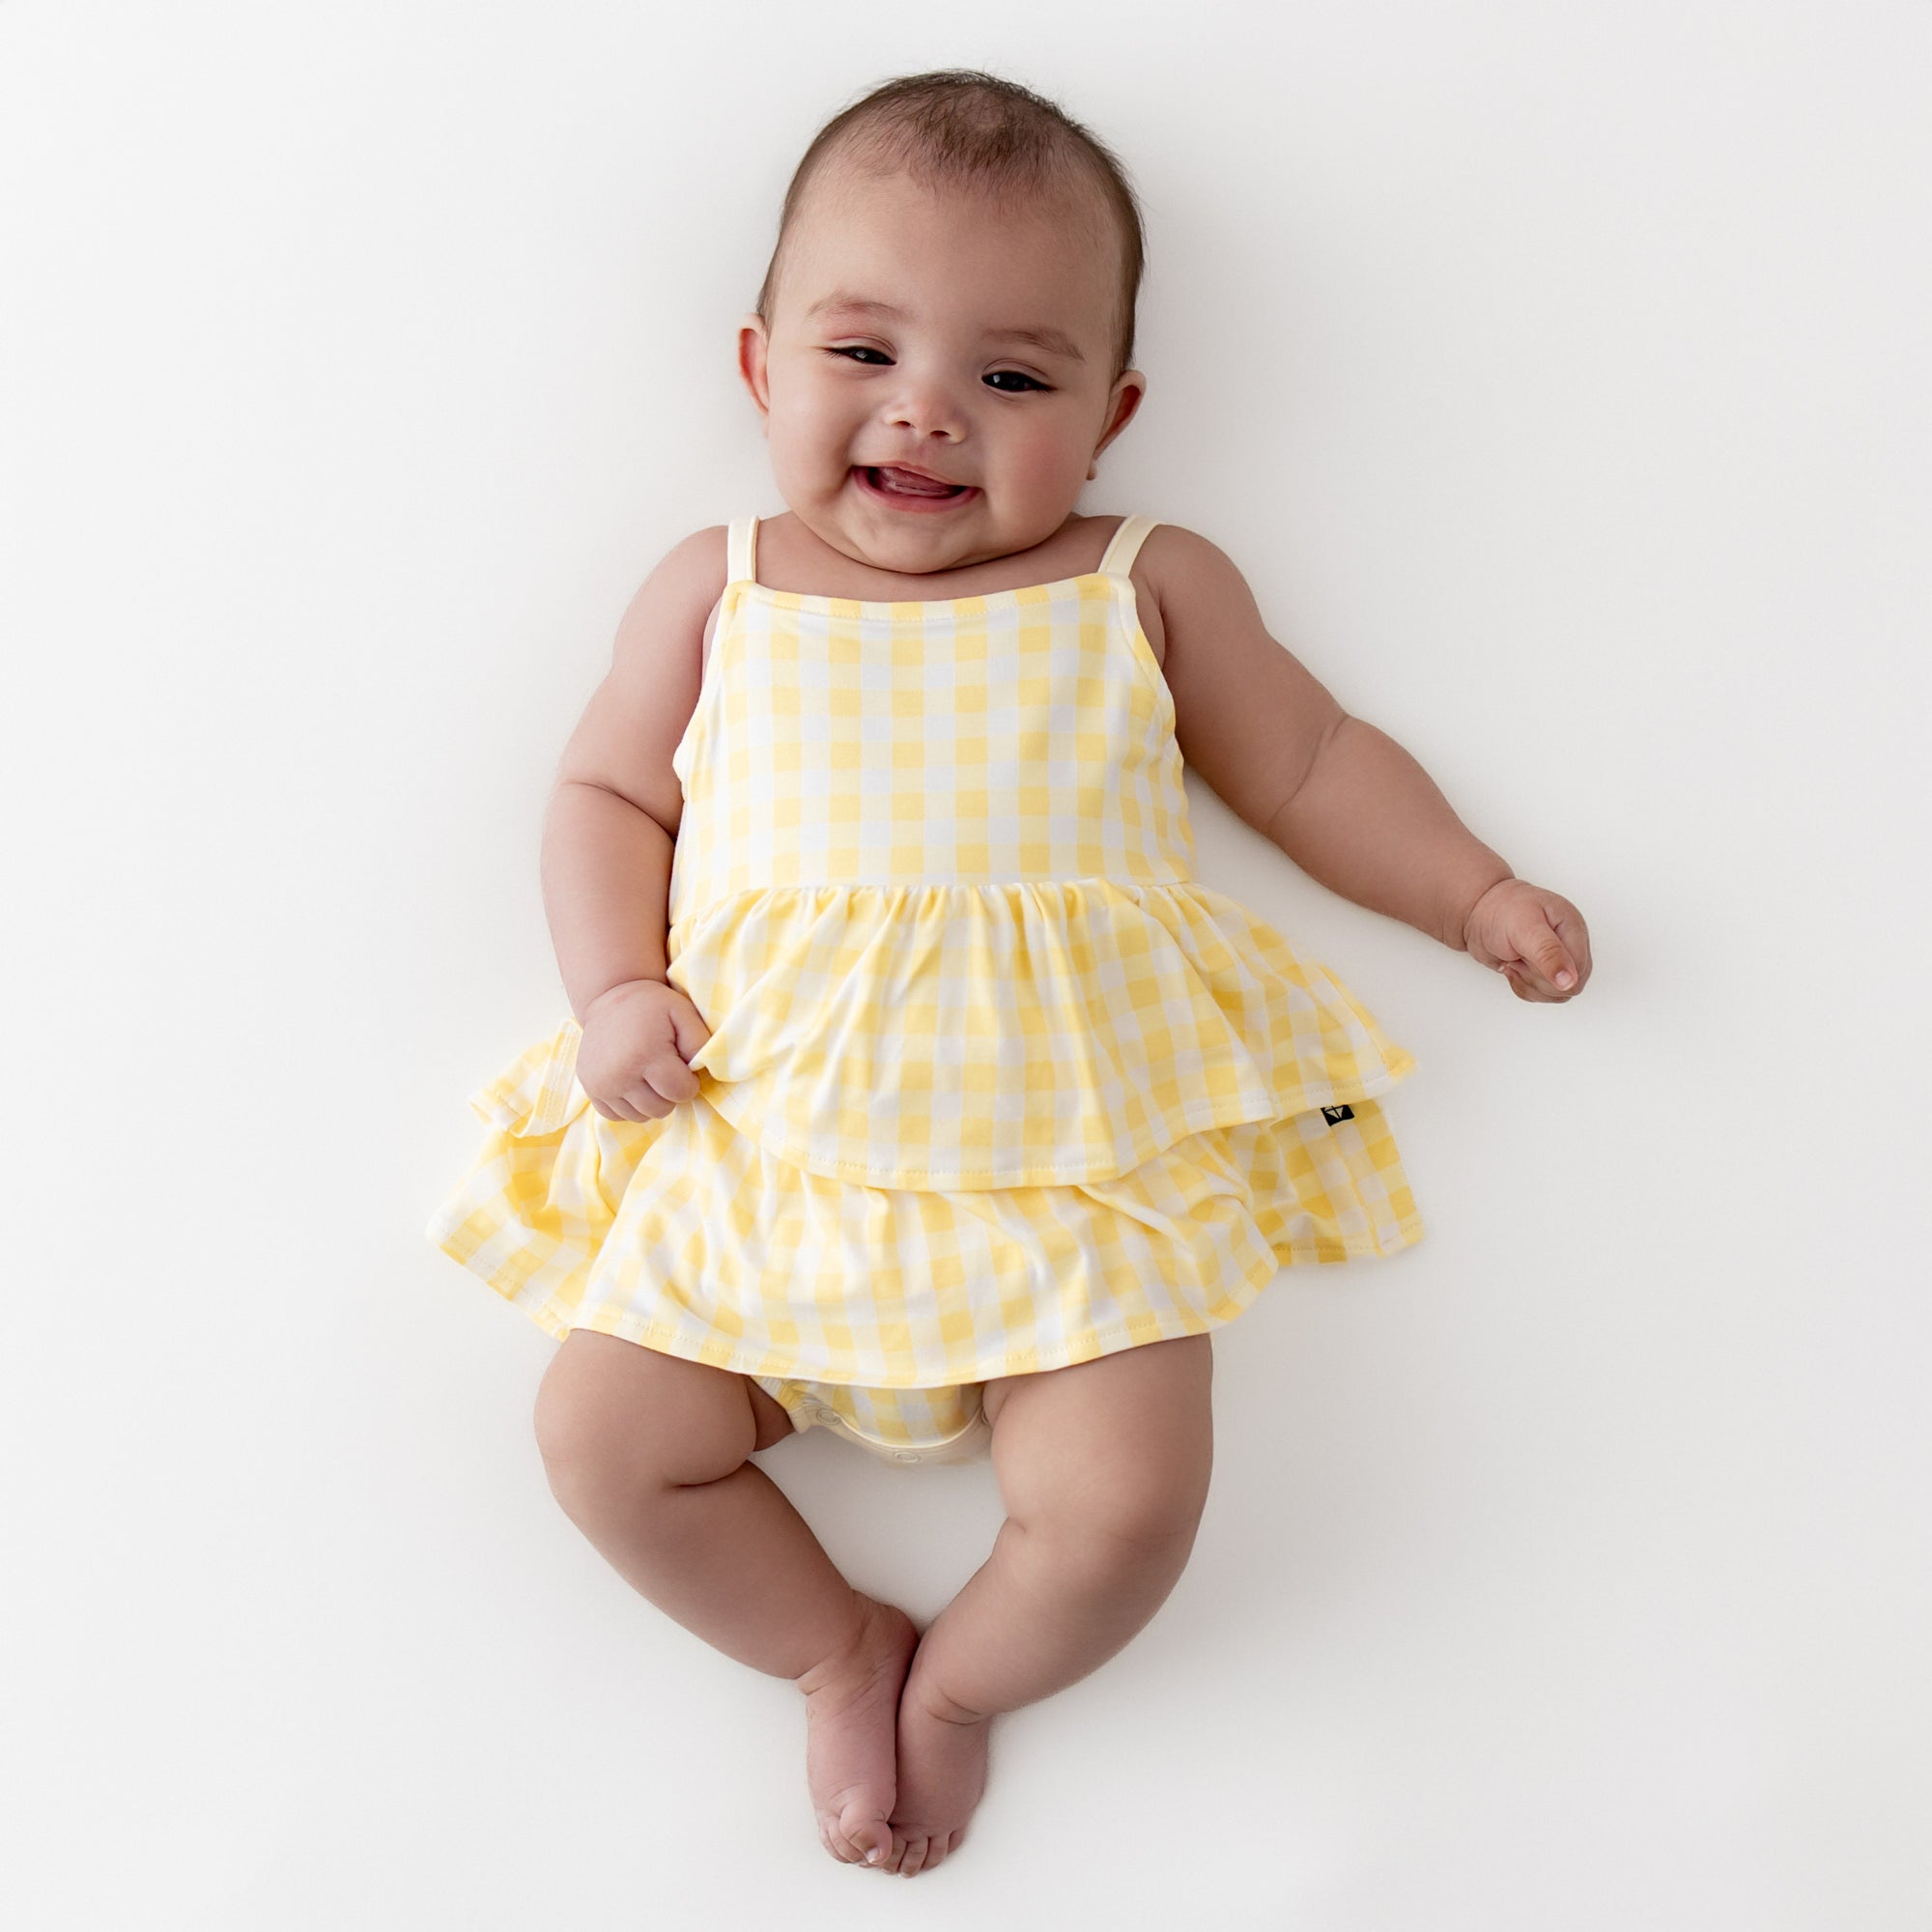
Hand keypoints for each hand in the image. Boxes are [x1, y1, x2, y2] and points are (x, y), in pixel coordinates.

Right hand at [576, 977, 712, 1121]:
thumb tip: (699, 1072)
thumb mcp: (683, 1012)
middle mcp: (619, 1073)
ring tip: (649, 1074)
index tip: (683, 1067)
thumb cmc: (653, 1007)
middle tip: (666, 1070)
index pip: (680, 1093)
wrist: (610, 997)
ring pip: (640, 1117)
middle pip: (661, 1109)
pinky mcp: (591, 1089)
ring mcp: (601, 1084)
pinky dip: (629, 1105)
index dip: (689, 1083)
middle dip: (670, 1093)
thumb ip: (699, 1043)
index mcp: (645, 1054)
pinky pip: (618, 1116)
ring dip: (651, 1101)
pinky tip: (632, 1082)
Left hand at [1462, 878, 1591, 1002]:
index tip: (1528, 956)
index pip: (1579, 971)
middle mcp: (1569, 946)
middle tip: (1519, 955)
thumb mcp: (1525, 928)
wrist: (1479, 911)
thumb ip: (1549, 954)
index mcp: (1573, 929)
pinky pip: (1540, 995)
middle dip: (1537, 978)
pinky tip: (1513, 966)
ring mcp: (1557, 960)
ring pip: (1555, 994)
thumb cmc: (1501, 911)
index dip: (1551, 973)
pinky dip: (1521, 986)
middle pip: (1569, 987)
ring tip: (1515, 958)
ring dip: (1527, 982)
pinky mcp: (1543, 971)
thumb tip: (1569, 981)